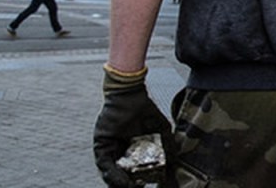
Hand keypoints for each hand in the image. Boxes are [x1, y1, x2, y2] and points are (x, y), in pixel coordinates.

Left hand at [93, 66, 174, 187]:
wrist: (131, 95)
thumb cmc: (144, 109)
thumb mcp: (162, 129)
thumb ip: (168, 145)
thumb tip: (174, 162)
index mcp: (131, 149)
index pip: (132, 169)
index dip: (138, 180)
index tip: (146, 186)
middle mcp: (118, 151)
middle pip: (120, 173)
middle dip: (129, 185)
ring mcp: (109, 149)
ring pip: (110, 173)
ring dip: (120, 184)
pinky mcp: (101, 146)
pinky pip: (104, 165)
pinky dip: (113, 175)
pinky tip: (124, 182)